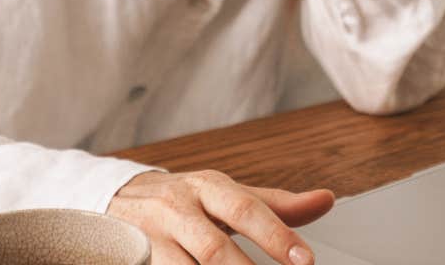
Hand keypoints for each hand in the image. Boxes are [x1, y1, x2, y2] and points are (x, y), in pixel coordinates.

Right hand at [107, 169, 335, 263]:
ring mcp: (151, 237)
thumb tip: (327, 200)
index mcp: (208, 187)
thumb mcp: (228, 194)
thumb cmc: (187, 201)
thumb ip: (276, 204)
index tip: (305, 261)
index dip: (276, 235)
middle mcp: (178, 209)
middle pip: (215, 248)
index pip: (245, 209)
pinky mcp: (131, 258)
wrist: (118, 198)